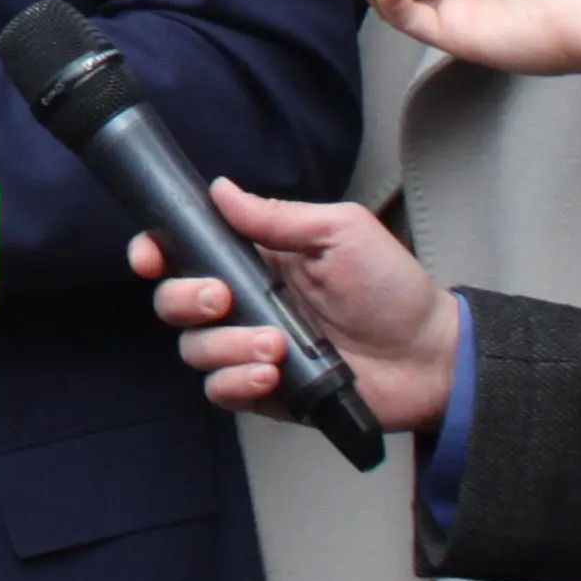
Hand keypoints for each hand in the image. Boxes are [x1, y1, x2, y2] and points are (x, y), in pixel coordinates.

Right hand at [129, 178, 458, 429]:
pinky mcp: (265, 391)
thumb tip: (220, 190)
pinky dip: (236, 381)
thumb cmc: (392, 288)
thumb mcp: (341, 232)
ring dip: (224, 346)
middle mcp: (244, 304)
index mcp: (254, 260)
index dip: (155, 253)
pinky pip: (221, 390)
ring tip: (274, 347)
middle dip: (184, 299)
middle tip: (221, 300)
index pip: (184, 253)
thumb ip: (278, 217)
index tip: (151, 257)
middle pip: (173, 302)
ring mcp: (250, 348)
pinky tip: (270, 374)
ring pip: (194, 349)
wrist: (430, 357)